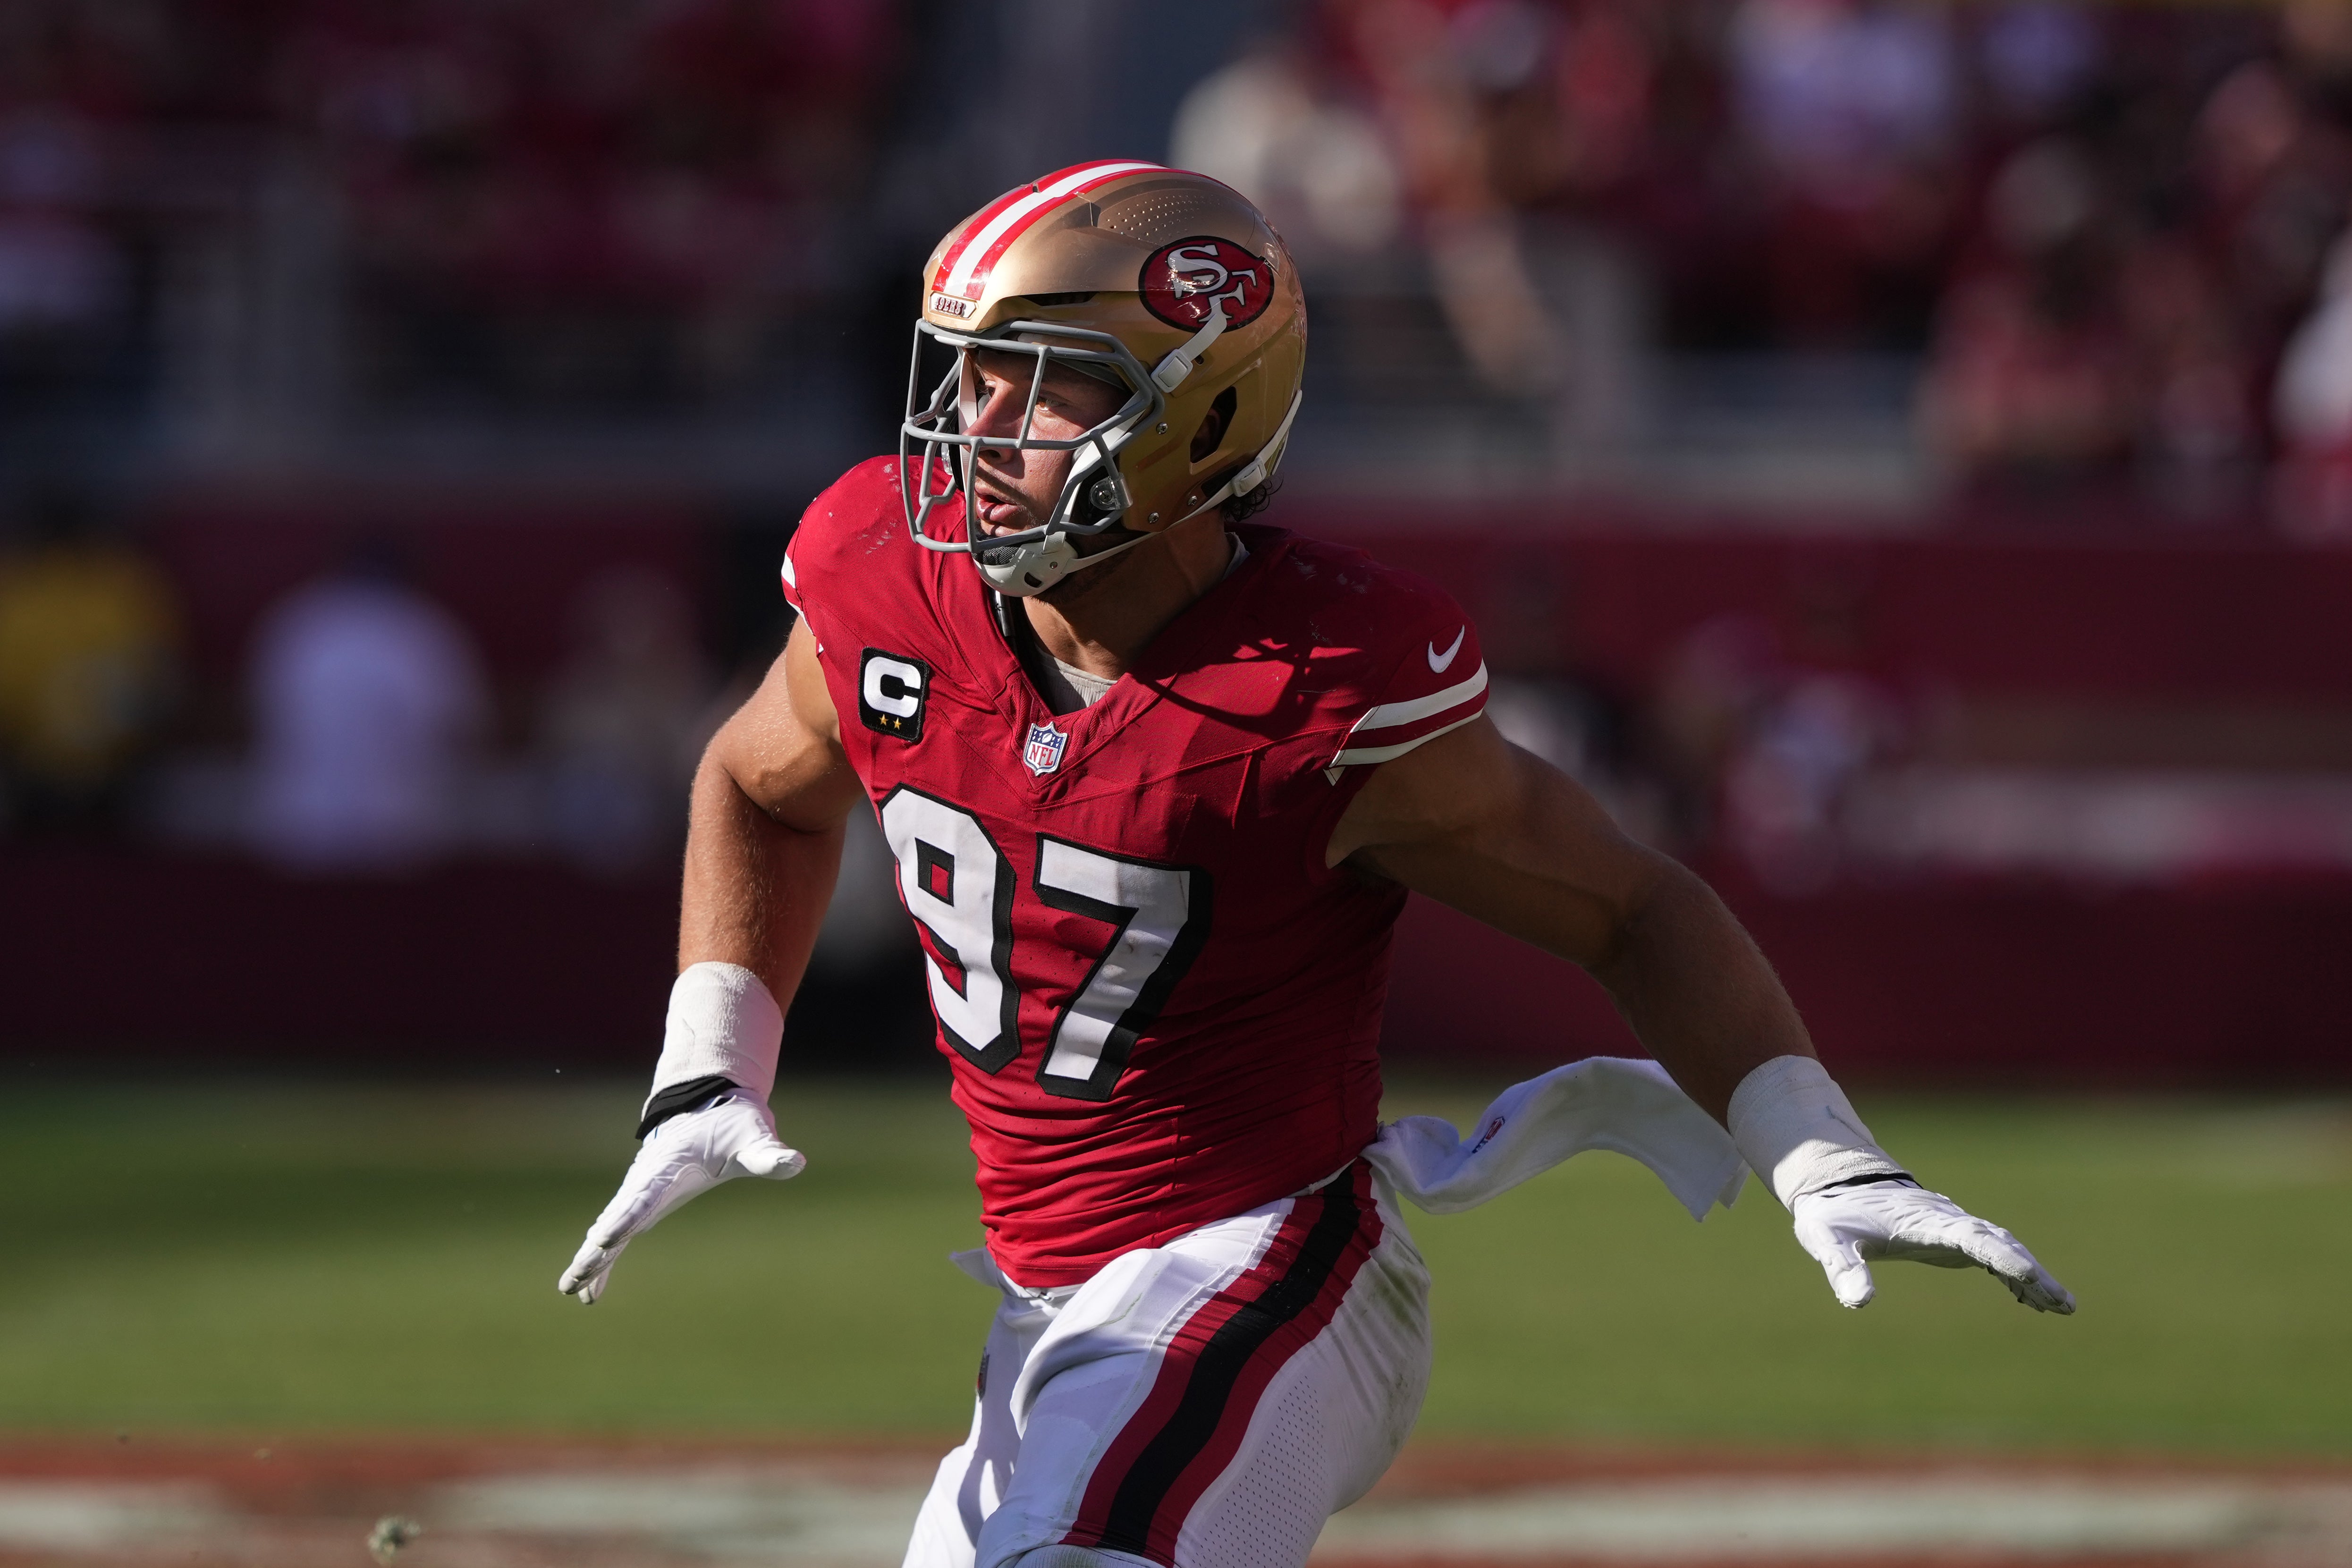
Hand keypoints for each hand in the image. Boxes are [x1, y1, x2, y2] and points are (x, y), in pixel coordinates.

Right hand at [557, 1093, 803, 1303]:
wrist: (708, 1102)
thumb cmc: (732, 1121)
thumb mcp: (753, 1135)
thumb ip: (769, 1154)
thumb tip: (795, 1163)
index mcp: (667, 1168)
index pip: (644, 1197)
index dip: (626, 1218)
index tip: (605, 1239)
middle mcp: (646, 1182)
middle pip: (615, 1219)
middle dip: (595, 1249)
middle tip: (574, 1278)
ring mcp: (640, 1194)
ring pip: (608, 1229)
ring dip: (590, 1259)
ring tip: (571, 1289)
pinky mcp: (642, 1202)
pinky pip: (616, 1235)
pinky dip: (603, 1261)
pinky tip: (592, 1293)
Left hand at [1790, 1179, 2074, 1313]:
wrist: (1837, 1186)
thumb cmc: (1832, 1215)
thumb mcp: (1825, 1240)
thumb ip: (1841, 1268)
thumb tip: (1858, 1303)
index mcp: (1923, 1220)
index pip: (1970, 1236)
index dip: (2000, 1255)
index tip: (2030, 1275)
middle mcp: (1947, 1221)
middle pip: (1999, 1243)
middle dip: (2032, 1271)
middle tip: (2062, 1302)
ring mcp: (1953, 1228)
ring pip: (2003, 1247)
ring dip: (2032, 1274)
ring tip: (2064, 1306)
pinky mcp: (1951, 1237)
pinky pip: (1992, 1253)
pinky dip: (2015, 1273)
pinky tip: (2033, 1299)